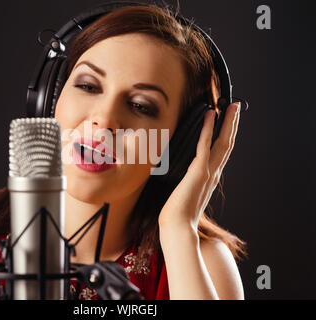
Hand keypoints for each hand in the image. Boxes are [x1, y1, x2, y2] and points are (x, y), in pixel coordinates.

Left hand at [158, 102, 240, 232]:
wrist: (178, 226)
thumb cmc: (178, 213)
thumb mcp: (185, 193)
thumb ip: (188, 182)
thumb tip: (181, 175)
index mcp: (210, 178)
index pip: (221, 152)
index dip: (226, 135)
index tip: (228, 122)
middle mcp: (213, 173)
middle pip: (227, 144)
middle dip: (232, 124)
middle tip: (236, 107)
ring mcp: (208, 172)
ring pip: (222, 142)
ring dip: (227, 123)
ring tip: (231, 106)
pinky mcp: (198, 171)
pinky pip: (204, 145)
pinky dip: (208, 129)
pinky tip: (210, 115)